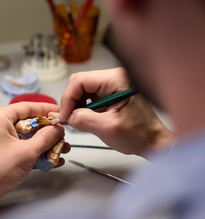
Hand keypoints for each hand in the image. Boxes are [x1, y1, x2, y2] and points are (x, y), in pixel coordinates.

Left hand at [0, 102, 68, 218]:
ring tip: (62, 149)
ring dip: (45, 144)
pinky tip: (51, 161)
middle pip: (29, 122)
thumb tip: (57, 129)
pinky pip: (22, 147)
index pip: (27, 107)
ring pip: (27, 137)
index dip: (45, 109)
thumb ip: (45, 138)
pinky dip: (35, 153)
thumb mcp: (26, 152)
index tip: (59, 112)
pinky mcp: (2, 152)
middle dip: (48, 131)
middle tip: (63, 135)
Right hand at [57, 67, 173, 155]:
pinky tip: (86, 118)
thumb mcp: (108, 128)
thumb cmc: (140, 134)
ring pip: (82, 89)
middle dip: (71, 101)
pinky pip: (88, 96)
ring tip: (79, 120)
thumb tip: (67, 116)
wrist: (152, 140)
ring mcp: (112, 85)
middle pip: (79, 82)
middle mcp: (114, 78)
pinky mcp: (109, 93)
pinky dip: (83, 107)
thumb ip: (84, 120)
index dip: (68, 98)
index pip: (80, 81)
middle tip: (70, 118)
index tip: (65, 115)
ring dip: (76, 105)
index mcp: (117, 80)